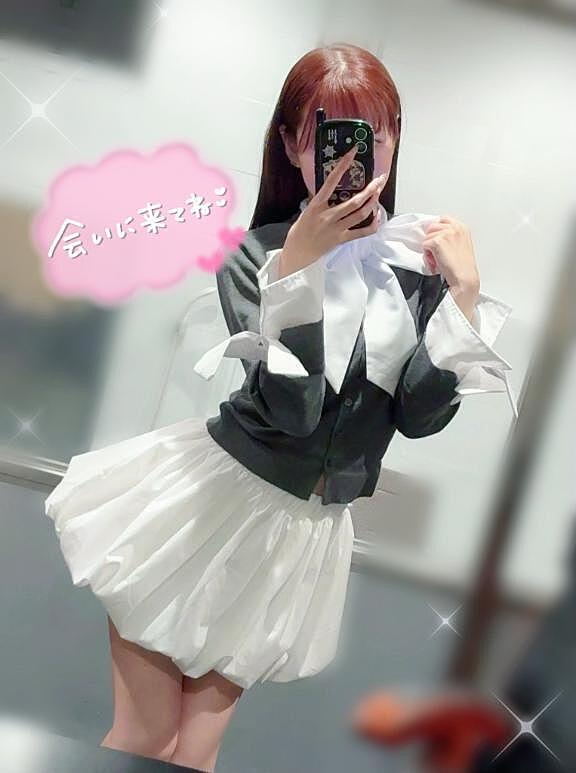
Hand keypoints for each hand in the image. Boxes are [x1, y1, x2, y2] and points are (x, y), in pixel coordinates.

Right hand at [281, 145, 386, 271]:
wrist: (297, 253)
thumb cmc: (300, 231)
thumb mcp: (307, 211)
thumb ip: (320, 200)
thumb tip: (331, 189)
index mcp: (316, 205)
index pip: (331, 181)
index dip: (343, 165)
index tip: (353, 152)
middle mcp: (328, 216)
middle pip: (355, 201)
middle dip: (371, 189)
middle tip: (380, 179)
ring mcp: (336, 229)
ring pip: (360, 214)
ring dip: (373, 203)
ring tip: (378, 193)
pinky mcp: (341, 240)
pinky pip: (362, 232)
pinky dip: (372, 224)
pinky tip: (377, 216)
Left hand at [422, 216, 479, 291]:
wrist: (464, 278)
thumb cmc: (463, 266)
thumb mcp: (461, 244)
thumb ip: (451, 236)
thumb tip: (436, 235)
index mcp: (462, 227)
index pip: (443, 219)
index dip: (437, 231)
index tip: (439, 242)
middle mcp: (455, 227)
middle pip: (432, 227)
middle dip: (432, 239)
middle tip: (438, 254)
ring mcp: (446, 233)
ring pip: (427, 236)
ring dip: (429, 249)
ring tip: (438, 260)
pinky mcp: (437, 241)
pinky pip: (424, 245)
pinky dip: (427, 256)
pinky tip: (436, 262)